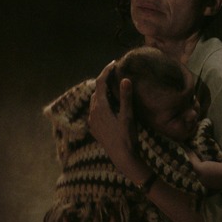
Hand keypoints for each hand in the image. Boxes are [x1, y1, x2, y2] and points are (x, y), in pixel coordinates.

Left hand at [88, 61, 137, 175]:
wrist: (122, 158)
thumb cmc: (126, 137)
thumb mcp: (128, 116)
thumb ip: (126, 97)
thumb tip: (125, 79)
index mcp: (100, 107)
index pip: (100, 83)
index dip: (106, 71)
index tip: (114, 63)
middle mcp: (93, 113)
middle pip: (96, 91)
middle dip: (104, 81)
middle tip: (115, 74)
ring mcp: (92, 122)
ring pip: (95, 101)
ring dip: (102, 92)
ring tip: (113, 88)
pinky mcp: (95, 129)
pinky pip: (95, 111)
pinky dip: (101, 103)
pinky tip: (110, 106)